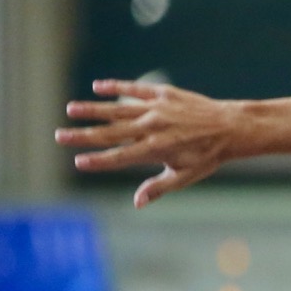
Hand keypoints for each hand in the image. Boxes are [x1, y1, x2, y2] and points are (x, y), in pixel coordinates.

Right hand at [57, 79, 243, 207]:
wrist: (230, 127)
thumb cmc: (208, 156)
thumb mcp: (185, 176)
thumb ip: (158, 187)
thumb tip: (136, 203)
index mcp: (155, 150)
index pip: (119, 157)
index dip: (97, 160)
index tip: (77, 161)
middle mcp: (151, 128)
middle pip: (110, 133)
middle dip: (83, 135)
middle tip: (59, 135)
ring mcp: (155, 109)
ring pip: (117, 109)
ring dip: (92, 110)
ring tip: (70, 110)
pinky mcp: (162, 93)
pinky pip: (134, 89)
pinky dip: (115, 87)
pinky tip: (97, 86)